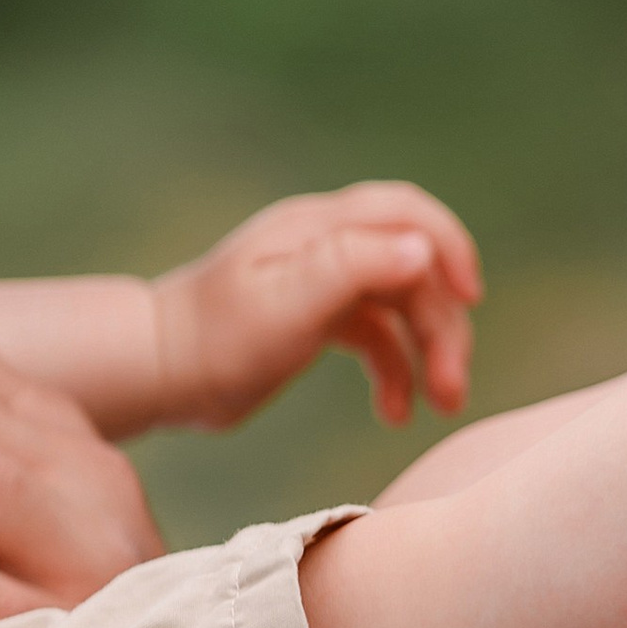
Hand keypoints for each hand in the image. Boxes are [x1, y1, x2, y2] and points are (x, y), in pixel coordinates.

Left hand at [151, 182, 482, 429]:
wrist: (155, 373)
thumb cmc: (214, 339)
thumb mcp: (285, 304)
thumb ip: (352, 268)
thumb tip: (422, 250)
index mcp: (319, 228)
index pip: (407, 213)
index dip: (448, 248)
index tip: (471, 300)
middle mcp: (326, 246)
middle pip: (414, 270)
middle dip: (442, 326)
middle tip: (452, 390)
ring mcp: (322, 282)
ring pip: (402, 306)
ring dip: (429, 352)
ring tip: (439, 406)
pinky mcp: (316, 319)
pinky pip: (377, 336)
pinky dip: (394, 371)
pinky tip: (393, 413)